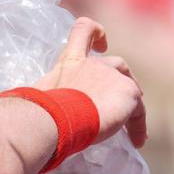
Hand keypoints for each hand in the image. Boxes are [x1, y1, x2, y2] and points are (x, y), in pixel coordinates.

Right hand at [34, 18, 146, 147]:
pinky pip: (139, 111)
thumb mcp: (38, 102)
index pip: (82, 31)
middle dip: (122, 80)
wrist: (54, 119)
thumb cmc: (38, 113)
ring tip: (133, 129)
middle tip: (119, 102)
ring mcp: (112, 76)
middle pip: (117, 64)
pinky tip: (137, 141)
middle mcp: (92, 65)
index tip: (101, 45)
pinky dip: (139, 127)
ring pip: (131, 87)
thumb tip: (33, 119)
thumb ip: (45, 103)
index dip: (95, 33)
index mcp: (69, 63)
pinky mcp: (128, 91)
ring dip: (133, 105)